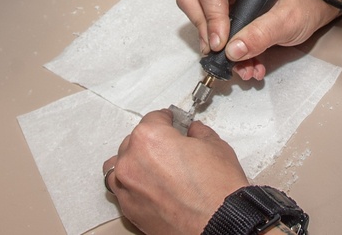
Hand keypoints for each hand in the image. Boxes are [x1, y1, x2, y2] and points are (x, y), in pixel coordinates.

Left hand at [102, 109, 248, 234]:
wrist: (220, 224)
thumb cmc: (217, 191)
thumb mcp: (215, 146)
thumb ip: (198, 133)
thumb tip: (193, 132)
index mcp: (149, 138)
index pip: (154, 118)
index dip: (169, 119)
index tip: (174, 123)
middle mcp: (132, 161)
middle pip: (135, 140)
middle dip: (153, 141)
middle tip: (173, 148)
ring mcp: (127, 187)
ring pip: (121, 165)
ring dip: (136, 162)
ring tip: (156, 167)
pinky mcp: (129, 209)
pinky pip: (122, 189)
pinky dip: (134, 184)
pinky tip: (152, 185)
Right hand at [176, 0, 339, 80]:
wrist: (313, 13)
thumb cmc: (304, 5)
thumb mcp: (288, 19)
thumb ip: (262, 33)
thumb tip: (233, 49)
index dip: (211, 19)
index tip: (221, 43)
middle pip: (194, 1)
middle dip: (205, 31)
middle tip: (221, 50)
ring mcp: (227, 3)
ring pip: (201, 23)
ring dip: (219, 51)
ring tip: (243, 66)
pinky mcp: (230, 21)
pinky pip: (216, 38)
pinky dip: (230, 57)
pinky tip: (249, 65)